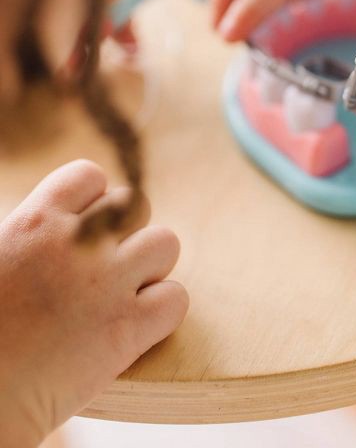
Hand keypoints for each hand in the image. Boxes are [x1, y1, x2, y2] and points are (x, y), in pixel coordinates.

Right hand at [0, 161, 187, 446]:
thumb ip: (27, 238)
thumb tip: (50, 229)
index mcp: (33, 223)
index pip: (89, 176)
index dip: (91, 203)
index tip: (79, 233)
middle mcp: (76, 243)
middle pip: (135, 205)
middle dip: (126, 234)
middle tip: (104, 269)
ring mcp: (106, 283)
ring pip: (165, 243)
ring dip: (151, 268)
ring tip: (123, 296)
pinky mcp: (127, 328)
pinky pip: (176, 297)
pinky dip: (163, 313)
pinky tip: (136, 330)